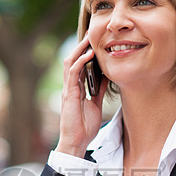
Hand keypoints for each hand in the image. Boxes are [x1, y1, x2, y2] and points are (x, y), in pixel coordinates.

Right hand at [56, 36, 106, 157]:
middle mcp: (69, 86)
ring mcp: (68, 89)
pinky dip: (80, 62)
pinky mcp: (69, 94)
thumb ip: (99, 90)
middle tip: (92, 33)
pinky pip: (73, 73)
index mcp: (75, 88)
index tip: (95, 41)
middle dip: (81, 45)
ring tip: (90, 38)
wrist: (76, 142)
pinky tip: (88, 54)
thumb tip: (107, 78)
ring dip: (80, 49)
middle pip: (72, 59)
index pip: (78, 65)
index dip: (85, 52)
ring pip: (70, 63)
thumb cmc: (84, 127)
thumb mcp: (96, 104)